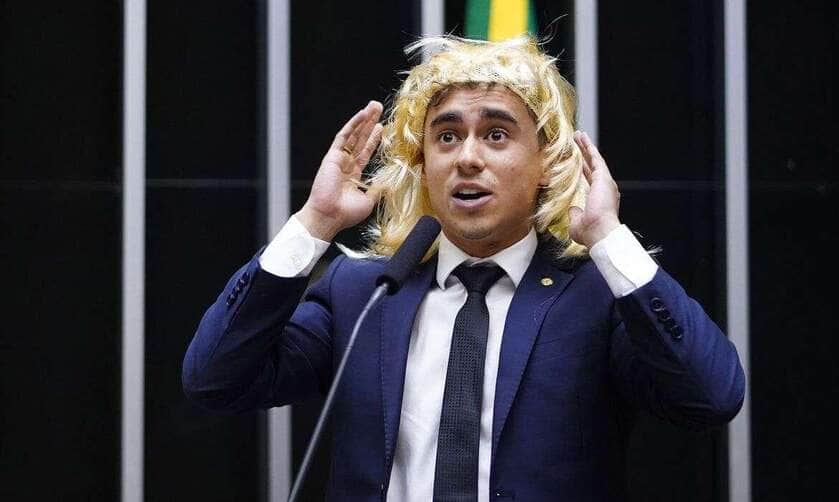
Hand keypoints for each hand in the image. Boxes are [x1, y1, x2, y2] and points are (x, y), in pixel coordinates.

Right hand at [297, 101, 383, 240]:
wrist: (329, 216)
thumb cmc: (345, 213)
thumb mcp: (368, 200)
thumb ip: (377, 188)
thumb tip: (390, 182)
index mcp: (352, 175)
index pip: (365, 152)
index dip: (374, 140)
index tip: (382, 128)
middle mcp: (345, 165)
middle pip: (360, 139)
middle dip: (370, 123)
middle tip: (379, 108)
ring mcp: (338, 159)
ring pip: (353, 134)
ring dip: (364, 120)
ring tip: (374, 106)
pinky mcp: (332, 156)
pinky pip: (343, 137)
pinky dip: (353, 124)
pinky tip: (362, 115)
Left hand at [569, 131, 620, 247]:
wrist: (600, 232)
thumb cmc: (590, 232)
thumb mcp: (577, 223)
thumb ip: (575, 214)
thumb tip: (573, 208)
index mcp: (598, 200)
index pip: (588, 181)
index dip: (582, 171)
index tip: (577, 163)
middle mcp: (604, 190)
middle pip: (591, 167)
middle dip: (584, 155)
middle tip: (578, 143)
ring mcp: (605, 183)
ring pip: (594, 160)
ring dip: (586, 147)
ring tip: (579, 135)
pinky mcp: (604, 177)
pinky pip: (596, 158)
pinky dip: (589, 147)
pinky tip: (583, 138)